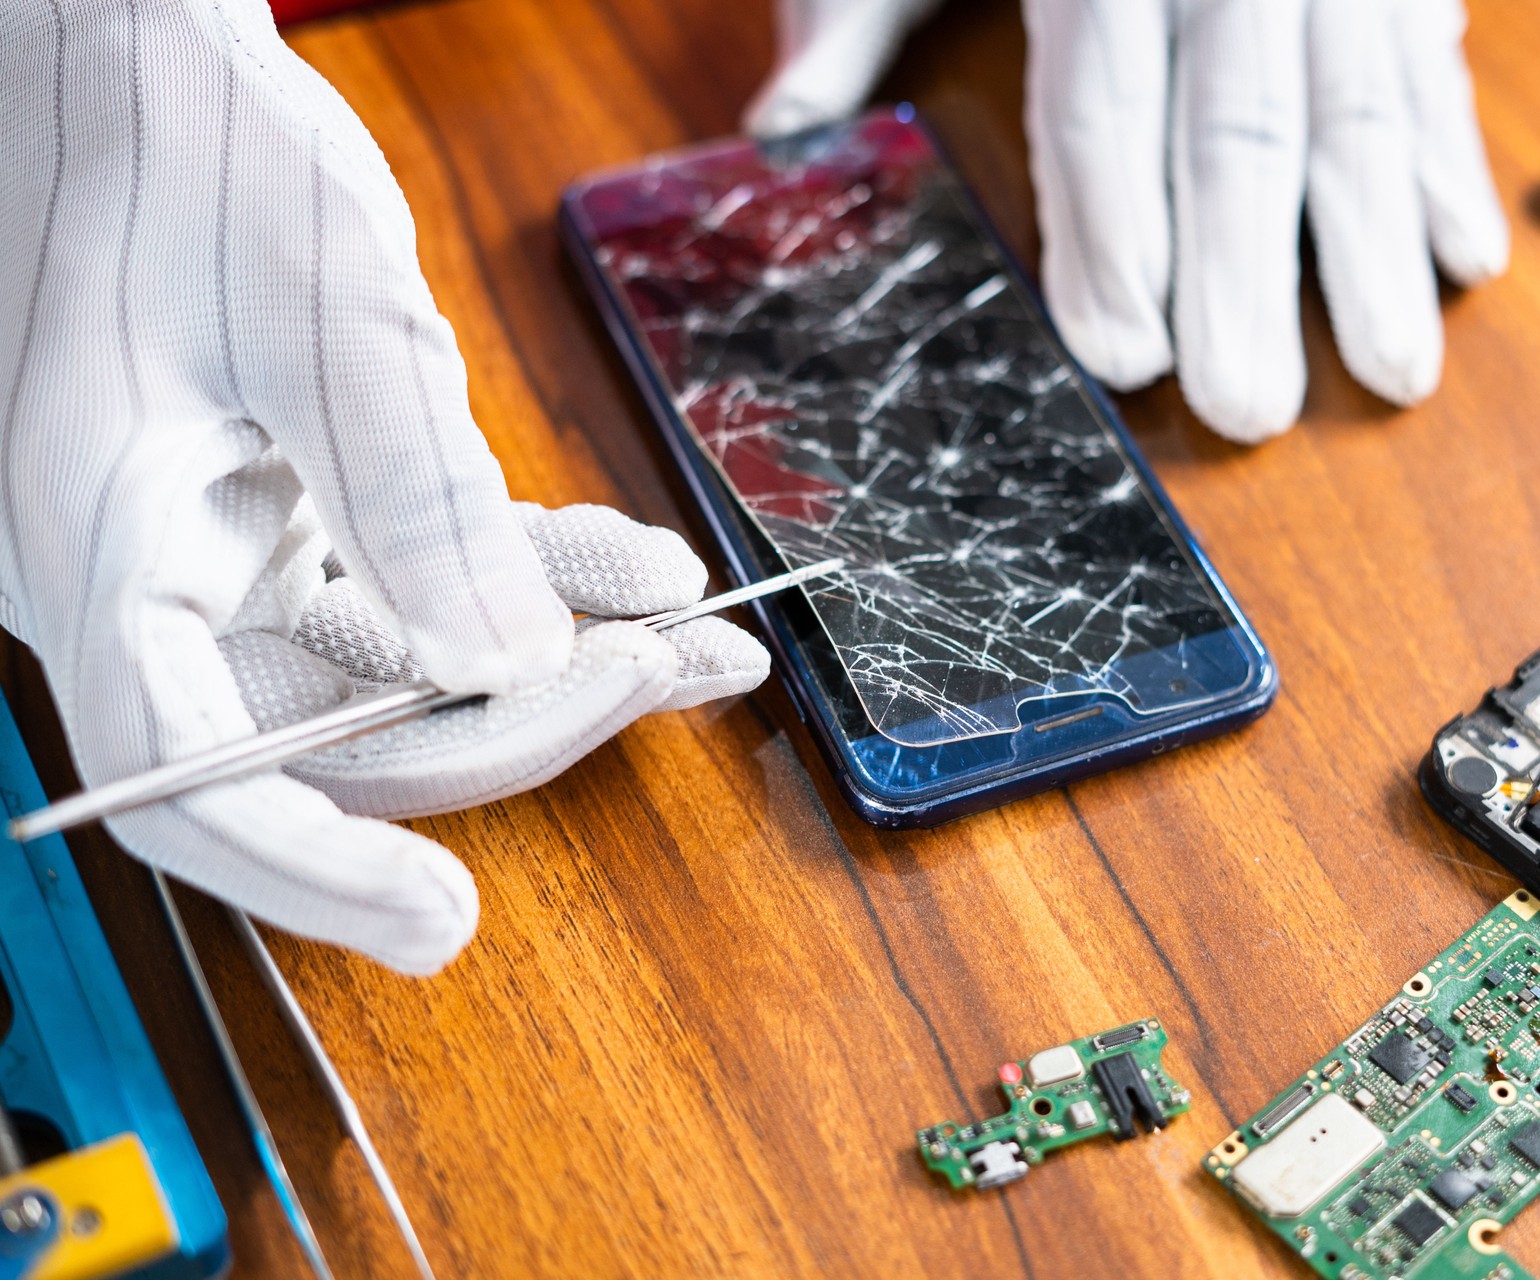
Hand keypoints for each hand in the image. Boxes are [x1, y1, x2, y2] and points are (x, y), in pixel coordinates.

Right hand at [0, 0, 766, 972]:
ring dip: (558, 660)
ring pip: (404, 674)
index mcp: (99, 549)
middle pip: (336, 736)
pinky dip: (535, 579)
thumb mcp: (325, 312)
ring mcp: (229, 558)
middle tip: (663, 678)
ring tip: (700, 643)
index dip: (311, 870)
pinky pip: (428, 589)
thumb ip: (416, 497)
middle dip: (517, 722)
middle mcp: (155, 581)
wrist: (145, 49)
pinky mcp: (301, 519)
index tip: (447, 922)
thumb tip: (505, 665)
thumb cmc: (187, 142)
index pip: (185, 776)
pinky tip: (640, 572)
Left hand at [748, 0, 1509, 440]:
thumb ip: (856, 9)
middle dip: (1247, 276)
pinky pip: (1432, 62)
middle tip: (1247, 410)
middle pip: (1240, 121)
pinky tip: (1469, 261)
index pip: (1102, 101)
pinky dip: (1453, 161)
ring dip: (1380, 250)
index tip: (1122, 351)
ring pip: (1358, 102)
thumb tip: (783, 134)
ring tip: (1394, 376)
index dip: (1113, 232)